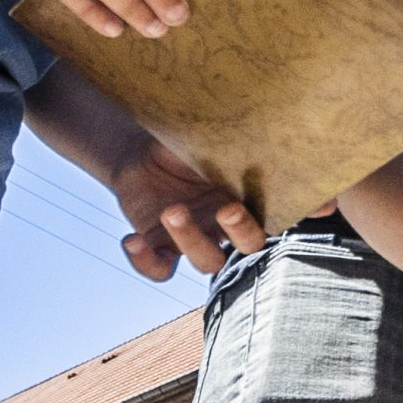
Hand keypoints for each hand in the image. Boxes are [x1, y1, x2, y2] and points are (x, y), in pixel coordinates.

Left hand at [107, 133, 266, 280]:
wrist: (144, 156)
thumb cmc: (184, 144)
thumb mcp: (208, 141)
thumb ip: (230, 147)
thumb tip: (253, 132)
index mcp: (245, 197)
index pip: (271, 215)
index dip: (268, 215)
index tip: (256, 199)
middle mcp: (225, 224)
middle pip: (249, 245)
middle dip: (242, 231)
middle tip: (227, 210)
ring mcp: (194, 239)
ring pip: (207, 262)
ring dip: (190, 240)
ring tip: (170, 211)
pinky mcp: (161, 247)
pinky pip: (160, 270)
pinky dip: (145, 262)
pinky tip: (132, 239)